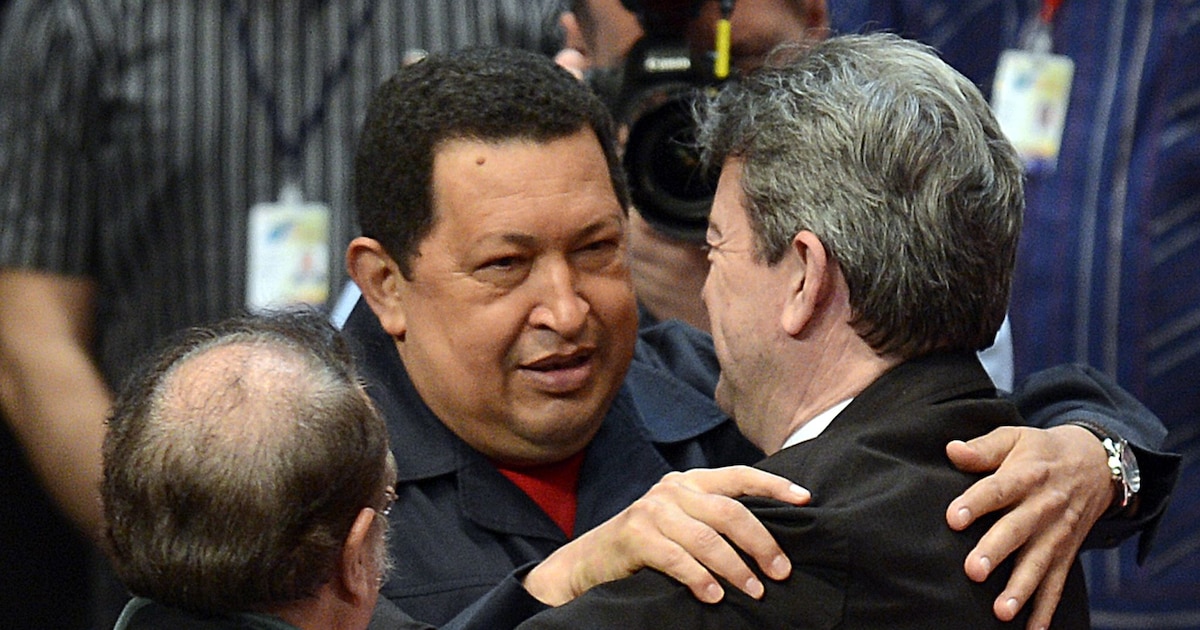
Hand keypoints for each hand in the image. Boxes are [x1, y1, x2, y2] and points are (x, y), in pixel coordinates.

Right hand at [522, 466, 809, 605]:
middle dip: (761, 543)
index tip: (806, 500)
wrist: (592, 559)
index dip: (774, 486)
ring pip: (707, 539)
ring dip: (735, 568)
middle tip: (781, 571)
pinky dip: (699, 579)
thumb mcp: (683, 522)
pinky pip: (677, 558)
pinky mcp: (635, 535)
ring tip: (754, 591)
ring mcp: (652, 510)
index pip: (740, 476)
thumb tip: (769, 541)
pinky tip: (714, 596)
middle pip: (730, 512)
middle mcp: (673, 489)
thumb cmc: (648, 545)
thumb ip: (715, 520)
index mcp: (691, 482)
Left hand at [945, 425, 1111, 628]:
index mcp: (1025, 476)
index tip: (953, 518)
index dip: (975, 503)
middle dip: (996, 551)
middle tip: (973, 570)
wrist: (1095, 464)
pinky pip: (1057, 585)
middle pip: (1016, 530)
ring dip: (1020, 589)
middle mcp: (1041, 507)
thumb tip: (951, 449)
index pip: (997, 489)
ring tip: (1001, 611)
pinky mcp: (1065, 554)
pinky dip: (1045, 610)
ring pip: (1038, 564)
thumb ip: (983, 448)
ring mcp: (1056, 534)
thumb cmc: (1040, 451)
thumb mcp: (1015, 438)